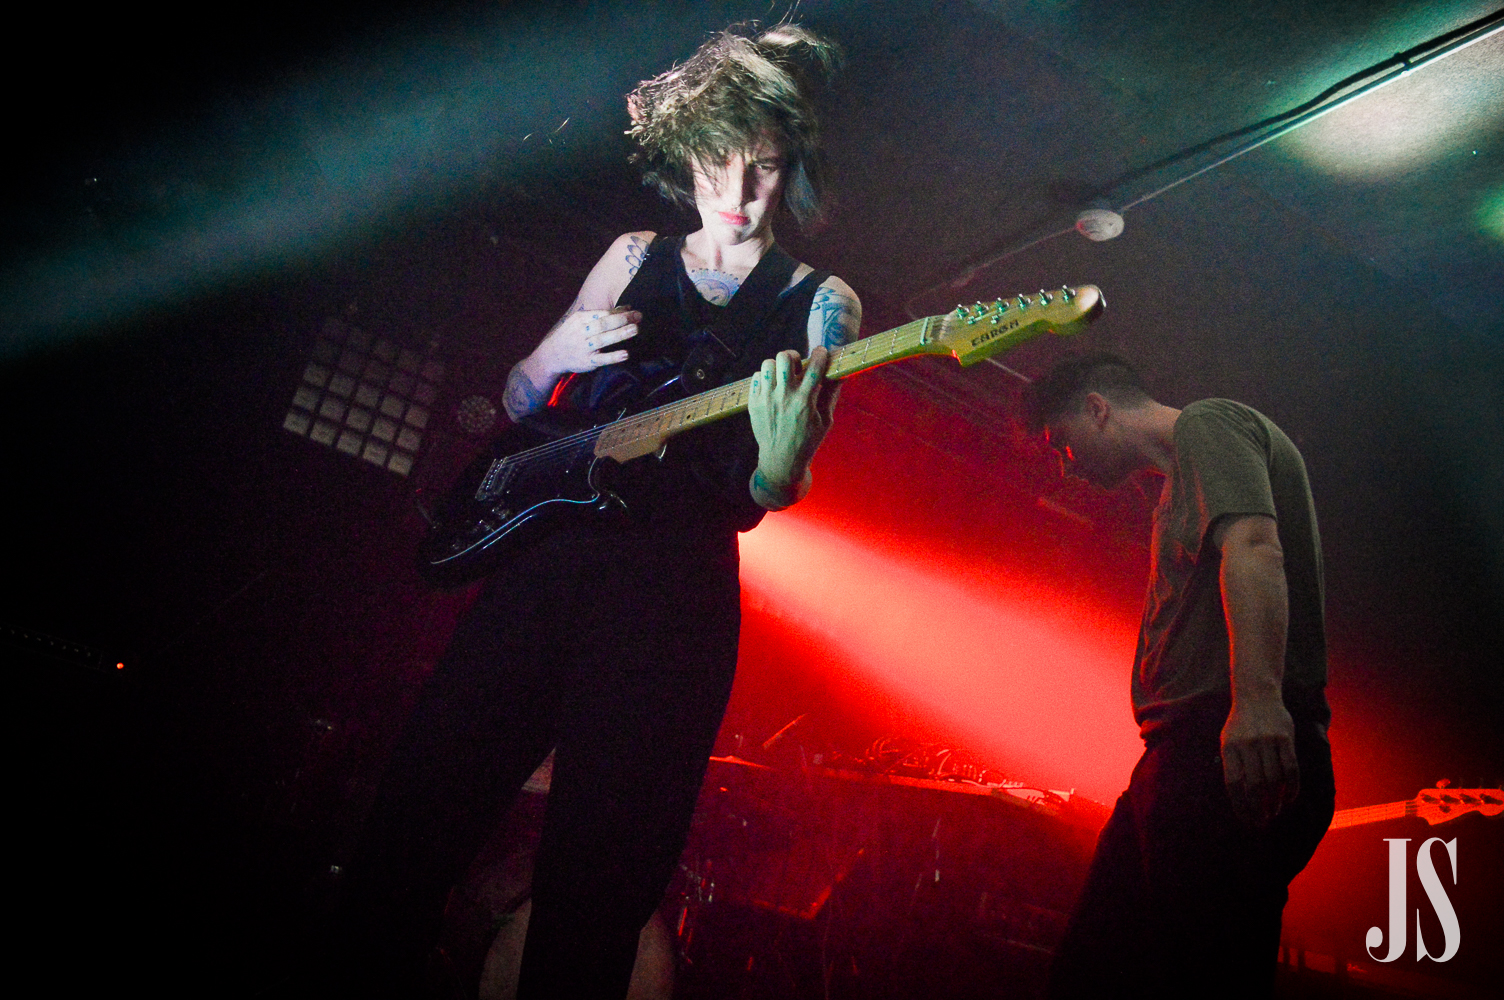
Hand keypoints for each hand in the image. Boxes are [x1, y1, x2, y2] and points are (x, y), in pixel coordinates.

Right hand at [533, 306, 641, 376]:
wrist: (551, 355)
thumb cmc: (571, 335)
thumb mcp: (580, 321)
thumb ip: (601, 315)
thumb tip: (626, 309)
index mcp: (580, 319)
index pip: (602, 314)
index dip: (618, 312)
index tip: (633, 311)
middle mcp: (581, 332)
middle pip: (603, 324)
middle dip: (621, 320)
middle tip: (638, 317)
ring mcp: (584, 347)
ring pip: (603, 339)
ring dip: (619, 334)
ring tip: (635, 329)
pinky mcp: (587, 362)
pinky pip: (601, 359)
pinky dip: (613, 357)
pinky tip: (625, 354)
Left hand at [748, 347, 837, 505]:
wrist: (780, 460)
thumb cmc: (807, 441)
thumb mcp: (825, 421)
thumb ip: (831, 395)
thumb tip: (840, 373)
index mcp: (804, 402)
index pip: (814, 368)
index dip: (820, 354)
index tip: (822, 351)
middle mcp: (783, 397)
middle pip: (785, 358)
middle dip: (794, 356)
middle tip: (797, 366)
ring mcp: (766, 399)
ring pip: (768, 364)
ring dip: (778, 367)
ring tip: (783, 376)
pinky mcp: (753, 403)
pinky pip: (756, 377)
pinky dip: (765, 378)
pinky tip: (772, 387)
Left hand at [1221, 699, 1299, 828]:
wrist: (1257, 696)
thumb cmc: (1240, 725)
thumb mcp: (1227, 741)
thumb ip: (1232, 766)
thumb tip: (1239, 798)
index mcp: (1229, 747)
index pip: (1233, 784)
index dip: (1240, 806)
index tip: (1246, 820)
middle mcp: (1247, 745)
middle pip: (1255, 785)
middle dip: (1259, 808)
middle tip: (1262, 821)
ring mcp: (1267, 741)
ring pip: (1274, 780)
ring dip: (1276, 801)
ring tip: (1275, 811)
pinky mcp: (1286, 739)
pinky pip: (1291, 769)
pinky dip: (1292, 788)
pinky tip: (1289, 798)